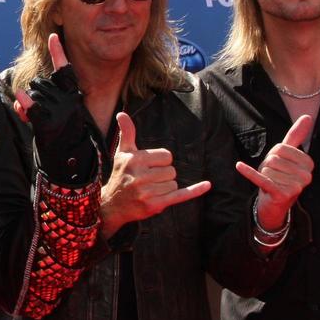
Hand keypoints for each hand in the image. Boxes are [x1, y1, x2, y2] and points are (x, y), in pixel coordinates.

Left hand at [13, 34, 87, 164]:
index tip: (52, 35)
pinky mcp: (48, 123)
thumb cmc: (63, 139)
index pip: (65, 71)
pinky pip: (32, 107)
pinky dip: (24, 104)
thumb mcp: (56, 117)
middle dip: (34, 96)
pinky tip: (19, 99)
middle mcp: (68, 101)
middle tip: (38, 113)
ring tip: (37, 122)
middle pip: (40, 84)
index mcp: (73, 97)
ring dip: (28, 106)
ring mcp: (59, 111)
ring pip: (32, 95)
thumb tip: (20, 97)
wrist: (71, 165)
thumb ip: (39, 104)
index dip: (58, 52)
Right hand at [100, 111, 211, 233]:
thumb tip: (122, 113)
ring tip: (150, 190)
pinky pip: (180, 195)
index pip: (167, 156)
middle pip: (171, 171)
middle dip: (163, 176)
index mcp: (134, 160)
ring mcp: (147, 192)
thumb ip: (126, 132)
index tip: (148, 167)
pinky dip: (195, 190)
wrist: (112, 206)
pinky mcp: (154, 205)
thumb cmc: (120, 175)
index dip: (161, 162)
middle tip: (148, 181)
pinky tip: (207, 185)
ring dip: (165, 188)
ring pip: (174, 184)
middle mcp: (139, 176)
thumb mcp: (122, 153)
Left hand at [236, 114, 313, 229]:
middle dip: (267, 166)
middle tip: (273, 176)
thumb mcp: (289, 155)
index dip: (274, 154)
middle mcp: (306, 176)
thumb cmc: (281, 175)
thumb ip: (296, 136)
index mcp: (309, 163)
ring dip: (263, 174)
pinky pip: (261, 179)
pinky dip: (248, 172)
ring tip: (270, 182)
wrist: (275, 204)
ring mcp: (296, 187)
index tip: (279, 165)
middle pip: (273, 159)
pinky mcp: (281, 194)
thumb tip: (307, 116)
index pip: (281, 148)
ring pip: (267, 169)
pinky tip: (239, 166)